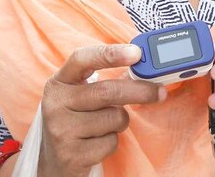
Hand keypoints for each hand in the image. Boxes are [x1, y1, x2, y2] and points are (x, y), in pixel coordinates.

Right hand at [37, 44, 165, 176]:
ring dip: (120, 122)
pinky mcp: (71, 154)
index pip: (82, 59)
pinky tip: (96, 142)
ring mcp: (61, 129)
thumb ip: (107, 80)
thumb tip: (144, 70)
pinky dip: (112, 142)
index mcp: (59, 82)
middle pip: (107, 91)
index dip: (110, 54)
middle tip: (160, 92)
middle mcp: (55, 103)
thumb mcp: (82, 96)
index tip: (137, 53)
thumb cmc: (76, 120)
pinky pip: (111, 142)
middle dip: (140, 91)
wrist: (54, 161)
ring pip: (114, 118)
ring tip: (104, 125)